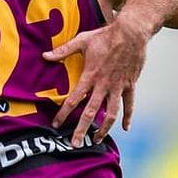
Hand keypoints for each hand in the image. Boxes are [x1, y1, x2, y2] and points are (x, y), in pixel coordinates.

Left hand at [45, 19, 150, 145]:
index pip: (74, 99)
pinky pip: (129, 104)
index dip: (64, 113)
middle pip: (91, 112)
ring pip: (111, 113)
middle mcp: (104, 85)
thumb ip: (63, 50)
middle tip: (75, 144)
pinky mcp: (130, 85)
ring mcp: (118, 86)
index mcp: (90, 75)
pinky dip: (128, 117)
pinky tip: (125, 128)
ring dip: (104, 128)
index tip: (56, 124)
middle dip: (82, 129)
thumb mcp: (82, 40)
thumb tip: (44, 56)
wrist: (132, 33)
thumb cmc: (106, 35)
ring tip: (97, 140)